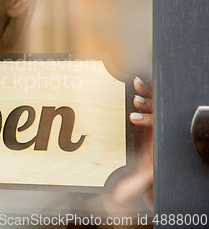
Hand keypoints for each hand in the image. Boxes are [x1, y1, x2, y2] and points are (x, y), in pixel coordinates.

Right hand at [112, 76, 152, 207]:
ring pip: (158, 100)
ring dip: (147, 93)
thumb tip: (115, 197)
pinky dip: (146, 89)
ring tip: (138, 86)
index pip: (157, 126)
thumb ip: (131, 185)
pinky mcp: (155, 111)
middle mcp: (164, 126)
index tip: (133, 117)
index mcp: (162, 138)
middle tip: (137, 101)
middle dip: (148, 104)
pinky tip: (138, 82)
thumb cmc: (154, 164)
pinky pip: (154, 97)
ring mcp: (161, 117)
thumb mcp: (145, 174)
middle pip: (160, 110)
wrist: (159, 157)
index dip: (147, 120)